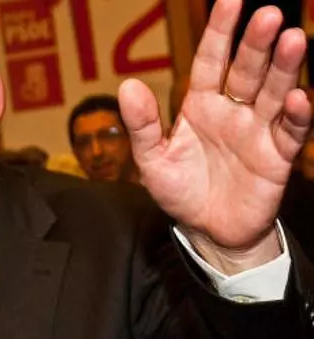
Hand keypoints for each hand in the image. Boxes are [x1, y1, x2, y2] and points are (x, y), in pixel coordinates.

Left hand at [119, 0, 309, 272]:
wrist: (207, 231)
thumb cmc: (180, 191)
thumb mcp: (152, 160)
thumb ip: (142, 126)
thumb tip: (126, 86)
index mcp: (200, 105)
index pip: (210, 61)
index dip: (219, 32)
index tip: (230, 0)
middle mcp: (232, 111)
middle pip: (246, 70)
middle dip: (256, 43)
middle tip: (268, 14)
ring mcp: (257, 131)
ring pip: (273, 92)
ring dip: (284, 68)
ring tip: (293, 40)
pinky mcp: (276, 157)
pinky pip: (289, 132)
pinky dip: (295, 115)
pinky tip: (297, 98)